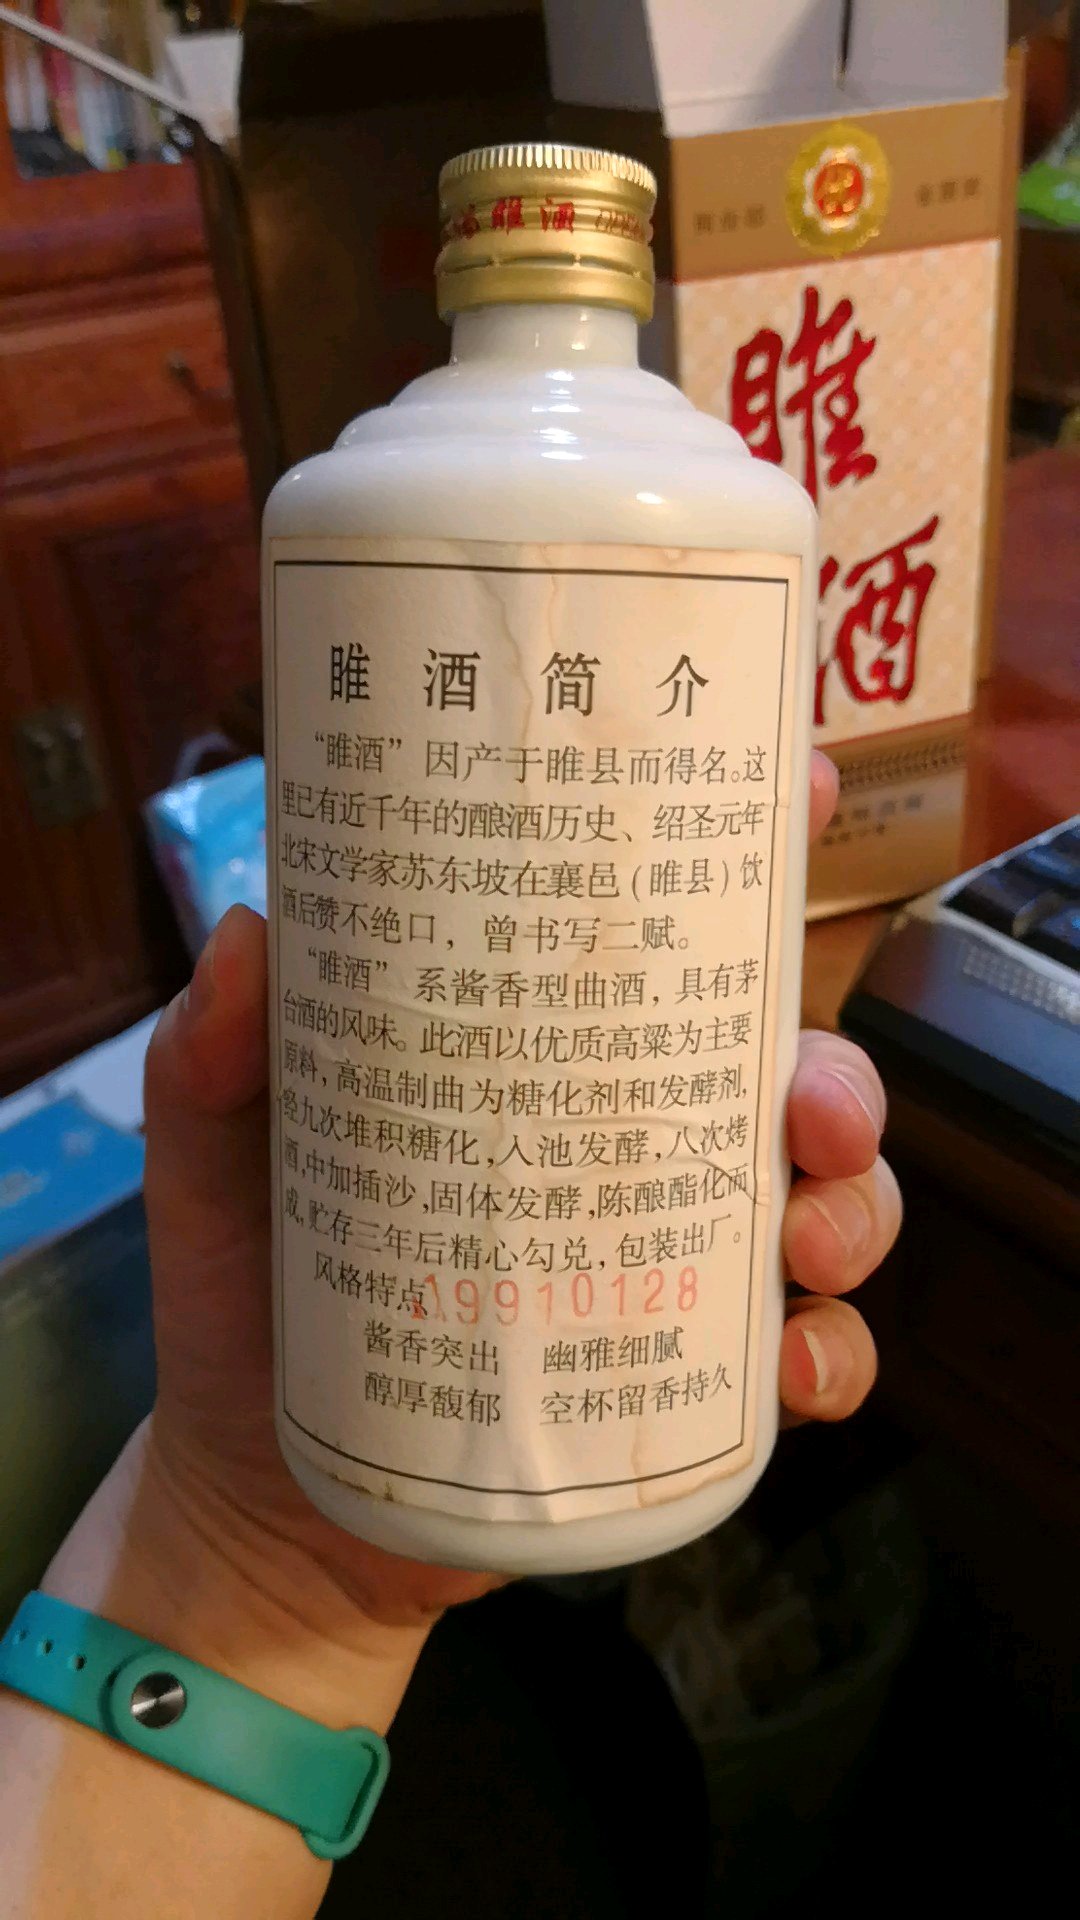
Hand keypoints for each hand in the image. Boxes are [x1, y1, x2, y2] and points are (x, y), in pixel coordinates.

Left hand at [140, 750, 898, 1634]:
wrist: (262, 1493)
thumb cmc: (249, 1291)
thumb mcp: (214, 1154)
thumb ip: (212, 1056)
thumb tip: (248, 936)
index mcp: (539, 1057)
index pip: (656, 941)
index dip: (744, 859)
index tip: (804, 793)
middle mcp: (623, 1143)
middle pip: (776, 1075)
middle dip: (832, 1073)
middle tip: (810, 1104)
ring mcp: (663, 1262)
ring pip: (820, 1204)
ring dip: (853, 1207)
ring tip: (806, 1238)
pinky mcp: (676, 1381)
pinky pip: (799, 1361)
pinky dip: (830, 1357)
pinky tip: (791, 1370)